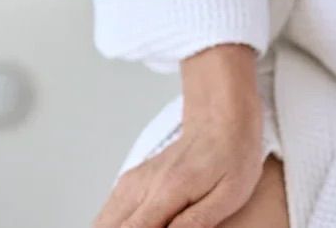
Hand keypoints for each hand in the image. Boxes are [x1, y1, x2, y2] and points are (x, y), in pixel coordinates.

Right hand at [93, 55, 266, 227]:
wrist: (223, 118)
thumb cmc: (233, 155)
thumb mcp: (229, 195)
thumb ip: (195, 223)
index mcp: (166, 191)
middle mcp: (142, 185)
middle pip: (106, 227)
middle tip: (157, 227)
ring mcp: (132, 181)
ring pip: (102, 221)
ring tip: (152, 225)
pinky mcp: (130, 181)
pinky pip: (107, 213)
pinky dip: (111, 226)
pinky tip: (131, 226)